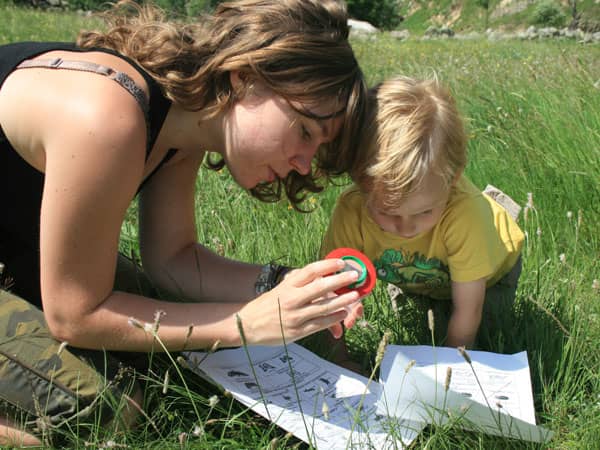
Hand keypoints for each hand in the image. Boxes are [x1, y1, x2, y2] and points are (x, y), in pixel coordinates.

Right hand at [237, 259, 360, 344]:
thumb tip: (321, 274)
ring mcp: (295, 316)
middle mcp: (292, 299)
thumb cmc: (267, 305)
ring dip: (342, 300)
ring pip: (324, 307)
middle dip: (340, 280)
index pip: (310, 270)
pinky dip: (333, 318)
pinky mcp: (298, 331)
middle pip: (321, 287)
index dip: (327, 265)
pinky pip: (320, 324)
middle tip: (355, 276)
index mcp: (288, 286)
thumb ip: (299, 283)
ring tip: (355, 295)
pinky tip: (343, 313)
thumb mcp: (281, 289)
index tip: (341, 262)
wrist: (247, 325)